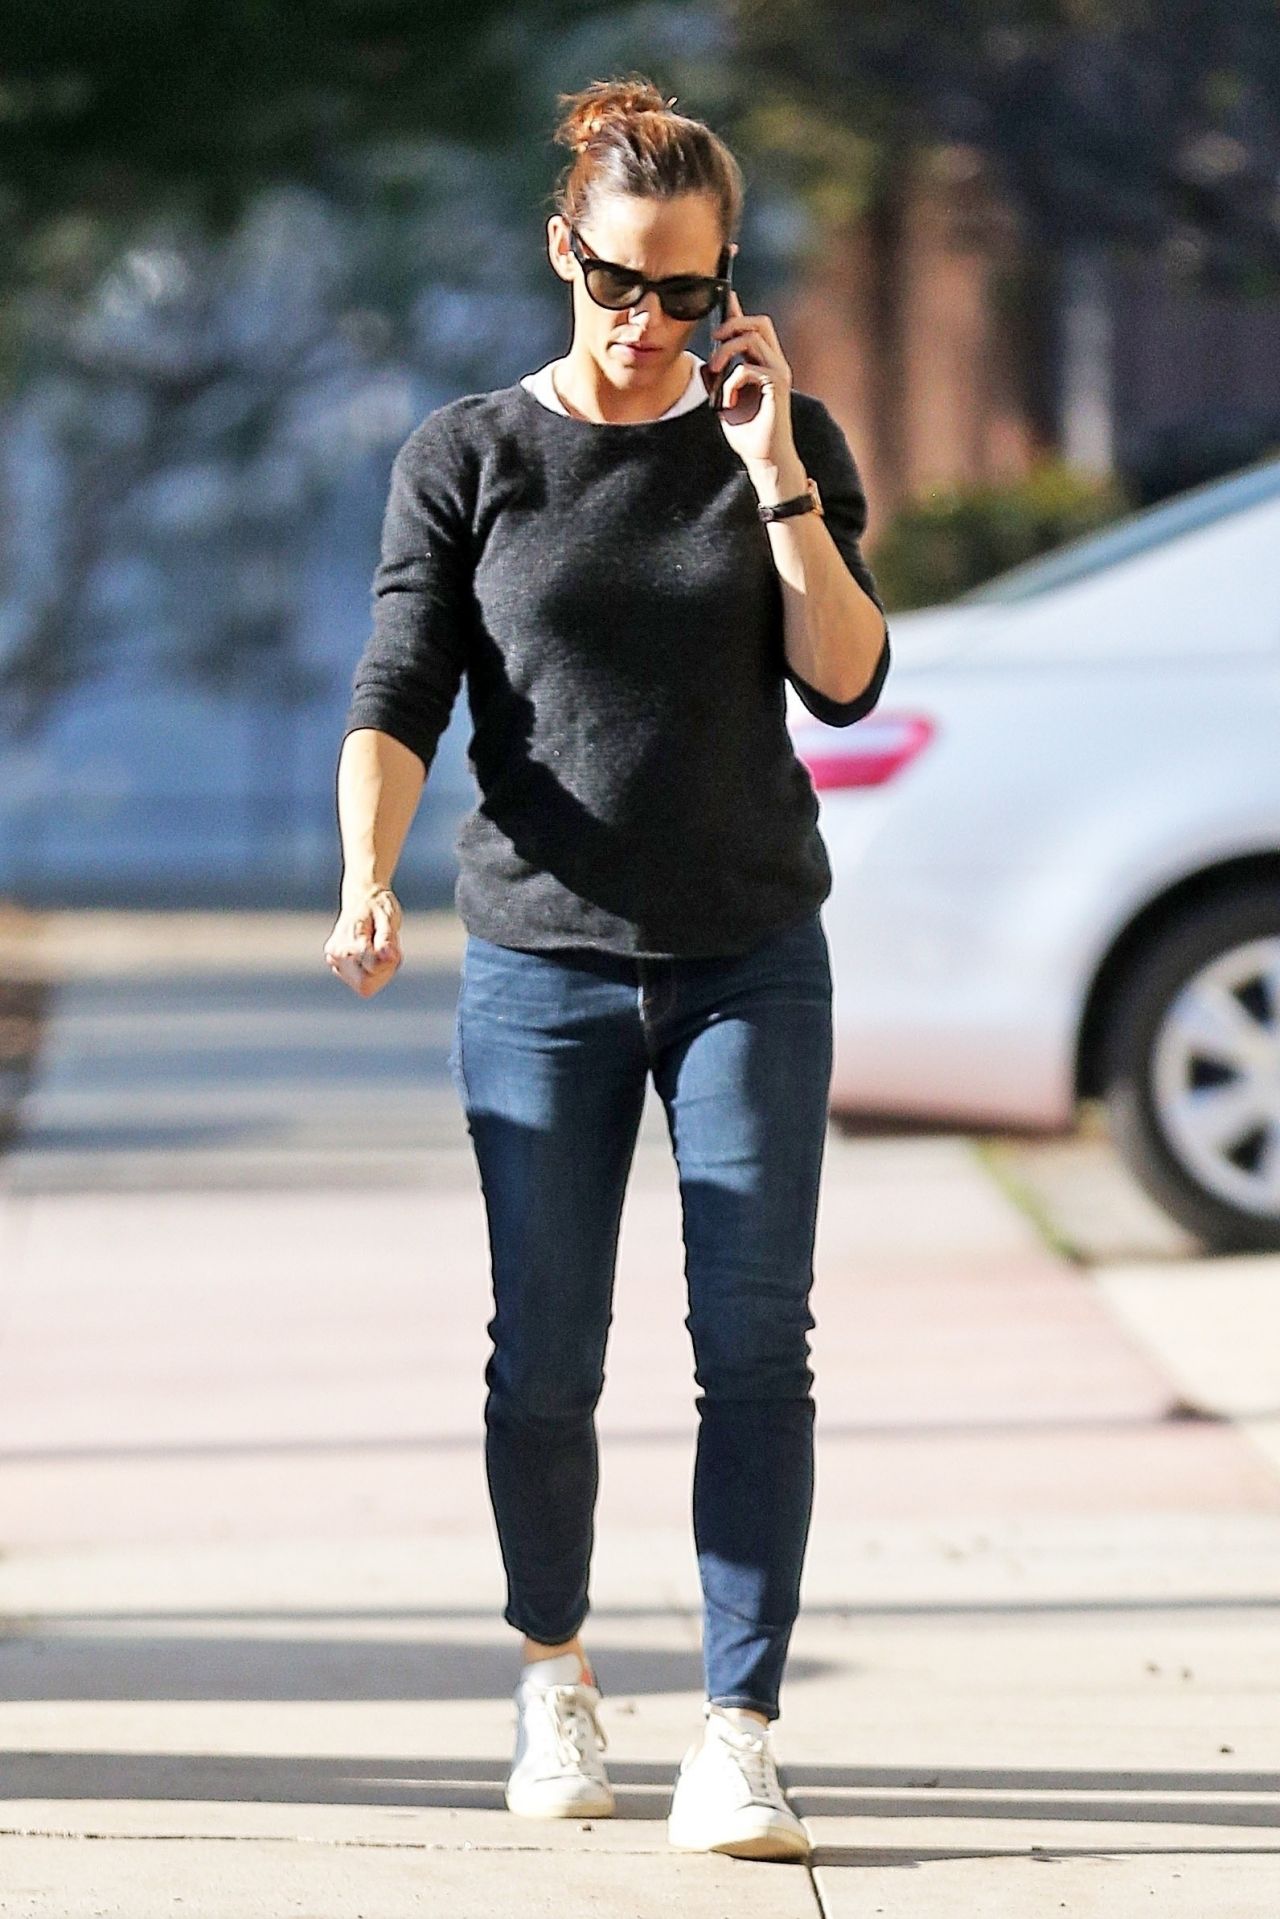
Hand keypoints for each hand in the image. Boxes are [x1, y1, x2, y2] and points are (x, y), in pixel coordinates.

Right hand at [324, 885, 403, 996]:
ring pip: (364, 986)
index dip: (388, 962)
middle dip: (383, 971)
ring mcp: (334, 962)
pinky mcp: (338, 967)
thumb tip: (389, 957)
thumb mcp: (388, 918)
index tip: (392, 944)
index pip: (373, 969)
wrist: (362, 897)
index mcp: (346, 942)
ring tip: (380, 947)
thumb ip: (387, 939)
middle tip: (388, 948)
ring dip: (379, 972)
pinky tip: (373, 953)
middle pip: (366, 984)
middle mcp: (335, 955)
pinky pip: (363, 983)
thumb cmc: (378, 906)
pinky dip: (373, 971)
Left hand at [702, 271, 800, 475]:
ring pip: (751, 338)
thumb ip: (715, 379)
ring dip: (726, 353)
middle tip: (713, 344)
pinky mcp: (777, 386)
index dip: (737, 307)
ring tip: (715, 374)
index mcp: (764, 362)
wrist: (764, 459)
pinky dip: (730, 383)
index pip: (752, 325)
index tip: (725, 289)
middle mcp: (775, 362)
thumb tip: (702, 362)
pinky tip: (728, 402)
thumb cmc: (746, 432)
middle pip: (757, 322)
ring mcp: (779, 372)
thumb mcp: (722, 401)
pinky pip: (747, 368)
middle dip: (732, 325)